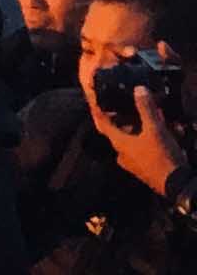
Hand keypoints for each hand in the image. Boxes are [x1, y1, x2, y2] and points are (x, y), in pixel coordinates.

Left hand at [100, 89, 195, 204]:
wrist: (177, 184)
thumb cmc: (162, 157)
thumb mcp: (155, 130)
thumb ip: (146, 109)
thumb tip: (138, 90)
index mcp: (119, 144)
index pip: (102, 124)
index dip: (99, 111)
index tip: (96, 101)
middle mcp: (122, 154)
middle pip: (119, 131)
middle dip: (127, 118)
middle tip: (133, 107)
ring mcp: (133, 162)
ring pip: (134, 140)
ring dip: (143, 128)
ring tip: (156, 117)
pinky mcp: (145, 168)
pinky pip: (145, 149)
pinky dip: (152, 139)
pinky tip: (169, 133)